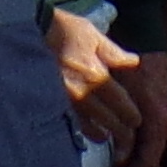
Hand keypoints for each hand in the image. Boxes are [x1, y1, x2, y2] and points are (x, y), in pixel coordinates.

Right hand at [50, 9, 151, 149]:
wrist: (31, 33)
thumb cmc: (64, 31)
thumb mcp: (92, 35)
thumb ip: (114, 53)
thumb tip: (134, 62)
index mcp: (95, 75)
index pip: (120, 103)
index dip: (131, 115)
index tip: (136, 120)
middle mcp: (82, 94)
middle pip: (108, 121)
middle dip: (121, 131)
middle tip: (127, 135)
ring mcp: (65, 102)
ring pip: (89, 129)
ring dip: (101, 134)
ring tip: (106, 135)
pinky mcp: (52, 105)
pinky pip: (70, 125)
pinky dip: (81, 130)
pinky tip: (85, 130)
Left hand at [127, 49, 166, 166]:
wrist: (145, 41)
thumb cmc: (130, 68)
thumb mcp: (121, 100)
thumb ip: (121, 130)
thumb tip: (120, 159)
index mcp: (158, 122)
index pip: (148, 160)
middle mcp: (166, 121)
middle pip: (150, 156)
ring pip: (151, 145)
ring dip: (134, 155)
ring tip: (115, 159)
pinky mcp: (163, 106)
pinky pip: (152, 132)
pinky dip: (139, 141)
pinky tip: (124, 141)